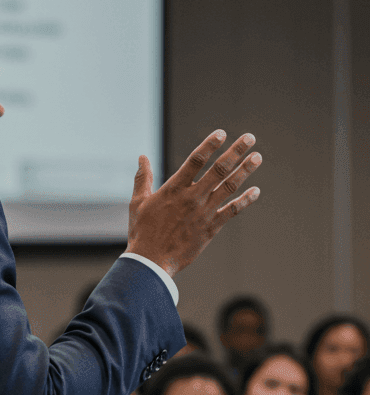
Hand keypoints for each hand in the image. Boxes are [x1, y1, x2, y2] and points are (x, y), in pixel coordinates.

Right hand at [126, 130, 261, 277]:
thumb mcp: (138, 201)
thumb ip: (143, 177)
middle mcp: (192, 198)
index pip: (196, 160)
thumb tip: (142, 156)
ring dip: (245, 171)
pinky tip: (256, 191)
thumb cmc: (142, 231)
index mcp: (173, 189)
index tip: (222, 133)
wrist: (152, 261)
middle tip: (250, 137)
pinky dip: (245, 201)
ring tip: (257, 157)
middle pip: (218, 169)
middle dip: (236, 151)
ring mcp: (204, 213)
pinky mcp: (211, 228)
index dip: (210, 145)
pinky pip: (232, 211)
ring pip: (229, 187)